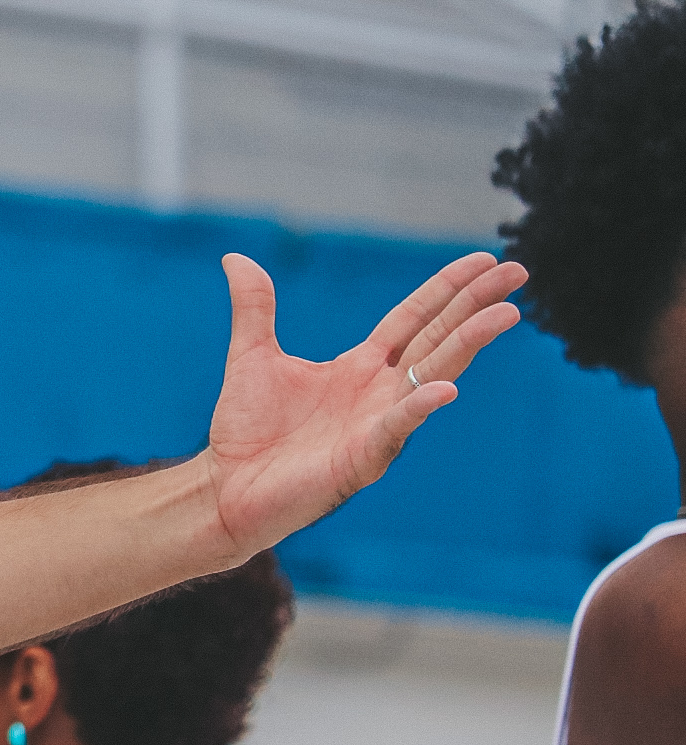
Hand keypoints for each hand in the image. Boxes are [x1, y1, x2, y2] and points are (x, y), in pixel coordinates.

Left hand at [200, 251, 524, 560]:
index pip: (415, 318)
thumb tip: (235, 257)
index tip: (484, 261)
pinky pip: (396, 428)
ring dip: (467, 345)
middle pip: (437, 338)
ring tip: (505, 314)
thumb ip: (255, 307)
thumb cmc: (246, 429)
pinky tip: (444, 389)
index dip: (448, 289)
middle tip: (517, 272)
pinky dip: (418, 408)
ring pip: (432, 375)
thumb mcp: (252, 354)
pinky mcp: (362, 457)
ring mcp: (377, 423)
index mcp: (360, 366)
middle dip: (475, 305)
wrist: (227, 487)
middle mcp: (379, 392)